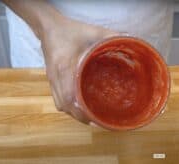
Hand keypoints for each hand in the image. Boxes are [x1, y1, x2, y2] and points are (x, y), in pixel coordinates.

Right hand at [3, 0, 116, 123]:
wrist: (49, 28)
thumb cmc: (70, 31)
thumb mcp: (93, 31)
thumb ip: (110, 37)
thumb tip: (129, 42)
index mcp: (65, 67)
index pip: (69, 97)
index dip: (81, 111)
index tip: (95, 118)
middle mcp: (56, 77)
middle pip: (64, 105)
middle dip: (81, 117)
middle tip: (98, 121)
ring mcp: (51, 80)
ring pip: (60, 104)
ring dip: (74, 113)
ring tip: (90, 117)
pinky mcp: (51, 79)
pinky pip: (57, 99)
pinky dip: (69, 107)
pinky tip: (79, 106)